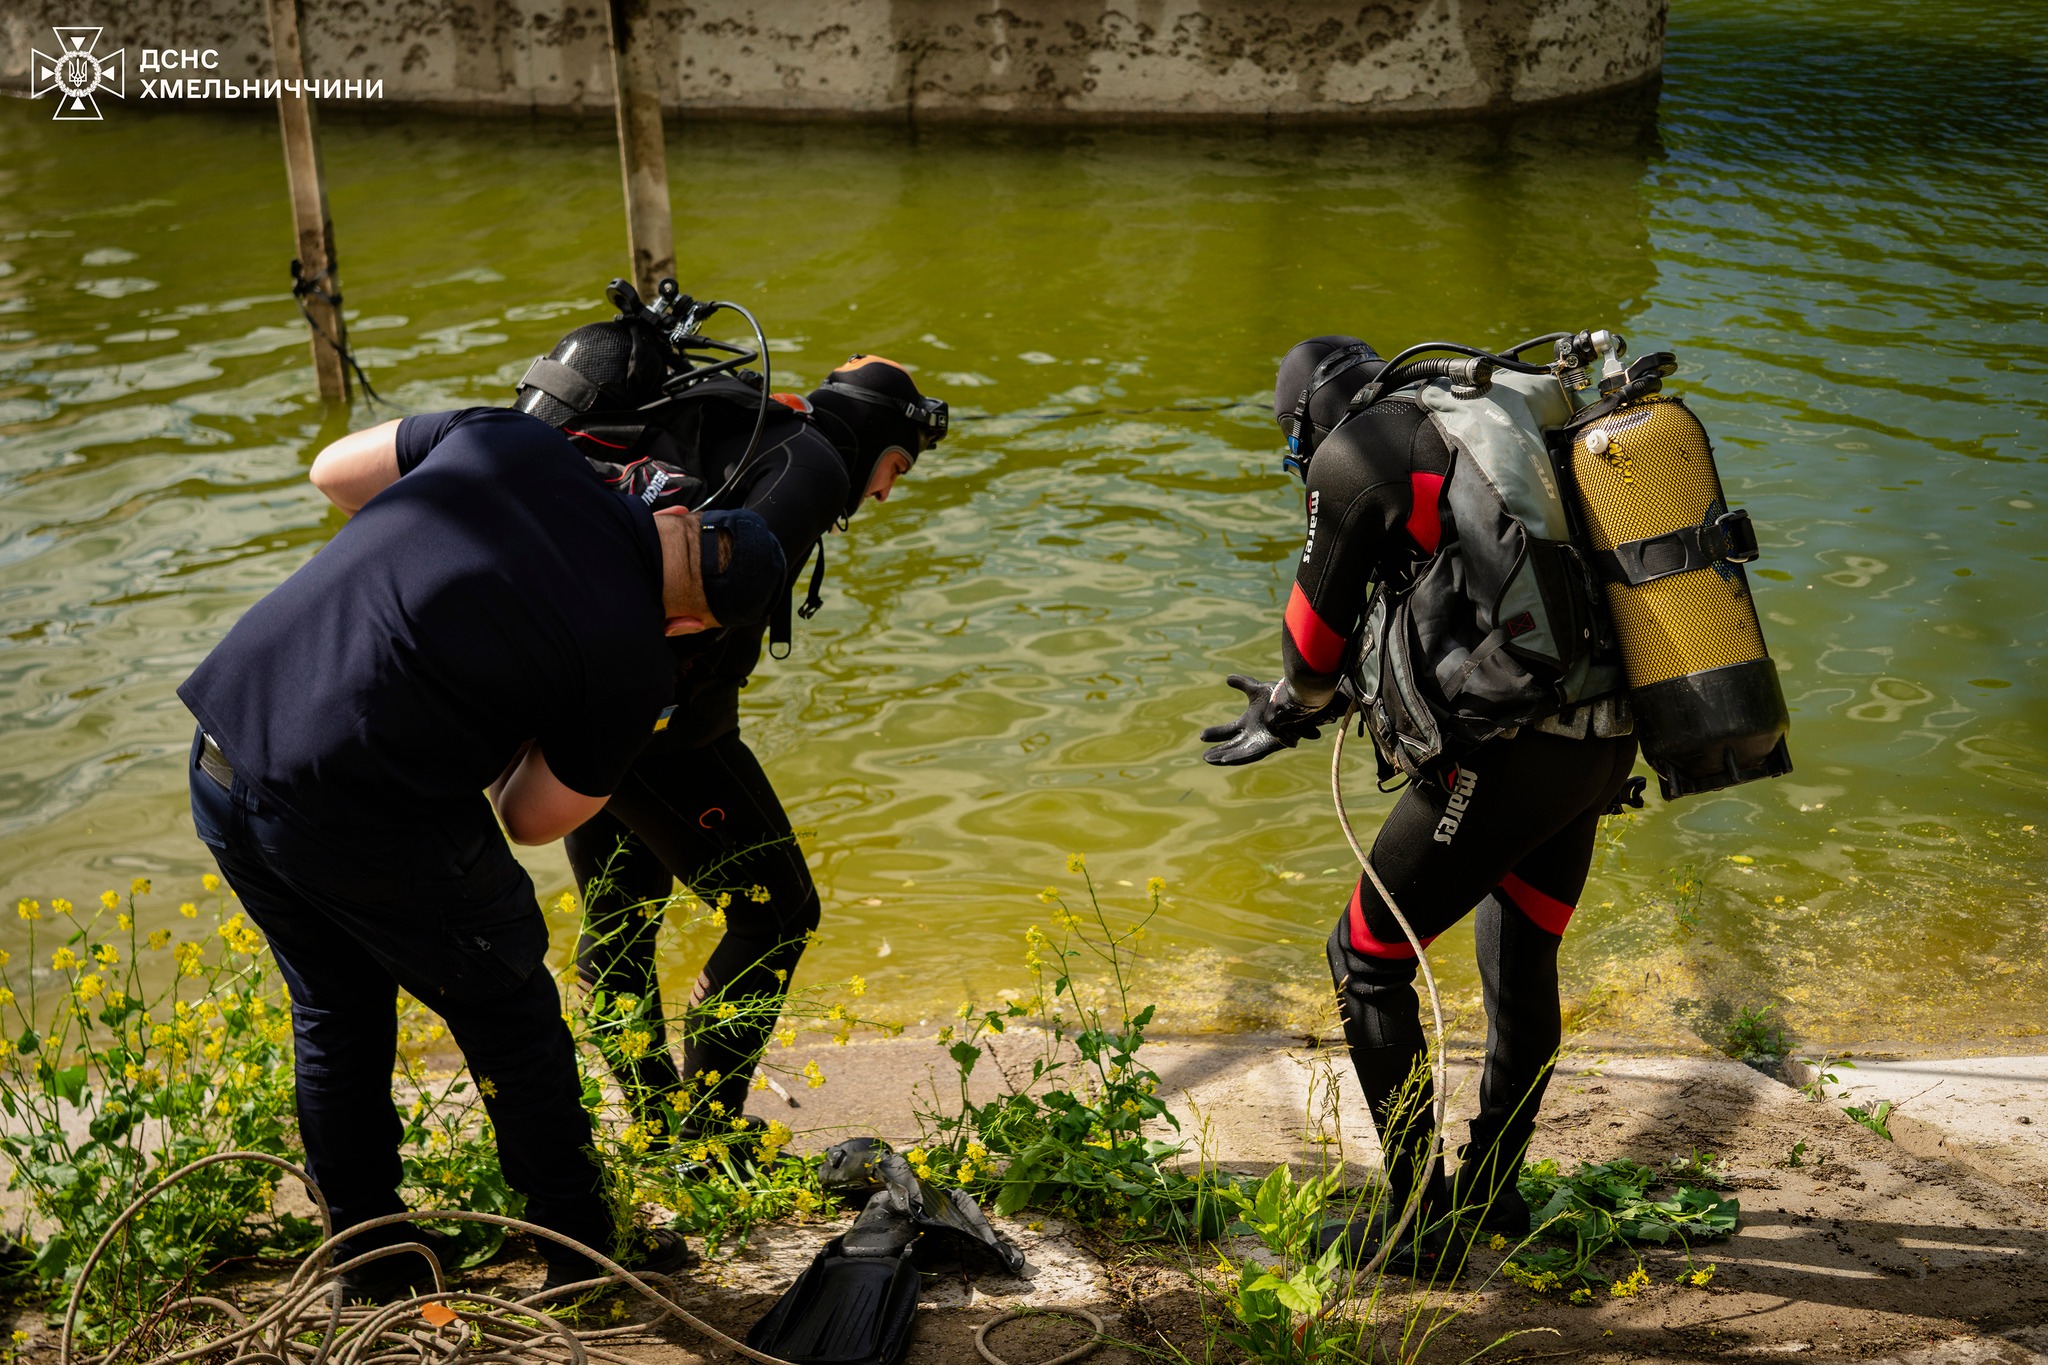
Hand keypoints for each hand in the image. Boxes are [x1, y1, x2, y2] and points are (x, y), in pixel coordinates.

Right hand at [1200, 675, 1320, 765]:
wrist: (1295, 702)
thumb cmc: (1280, 695)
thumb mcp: (1256, 689)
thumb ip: (1243, 684)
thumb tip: (1228, 678)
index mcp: (1249, 722)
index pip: (1229, 731)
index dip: (1216, 734)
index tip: (1202, 736)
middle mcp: (1254, 734)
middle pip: (1232, 745)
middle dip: (1218, 751)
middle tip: (1204, 755)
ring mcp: (1260, 741)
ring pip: (1238, 753)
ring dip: (1224, 757)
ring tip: (1208, 760)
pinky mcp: (1267, 747)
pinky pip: (1250, 755)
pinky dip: (1237, 758)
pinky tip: (1224, 760)